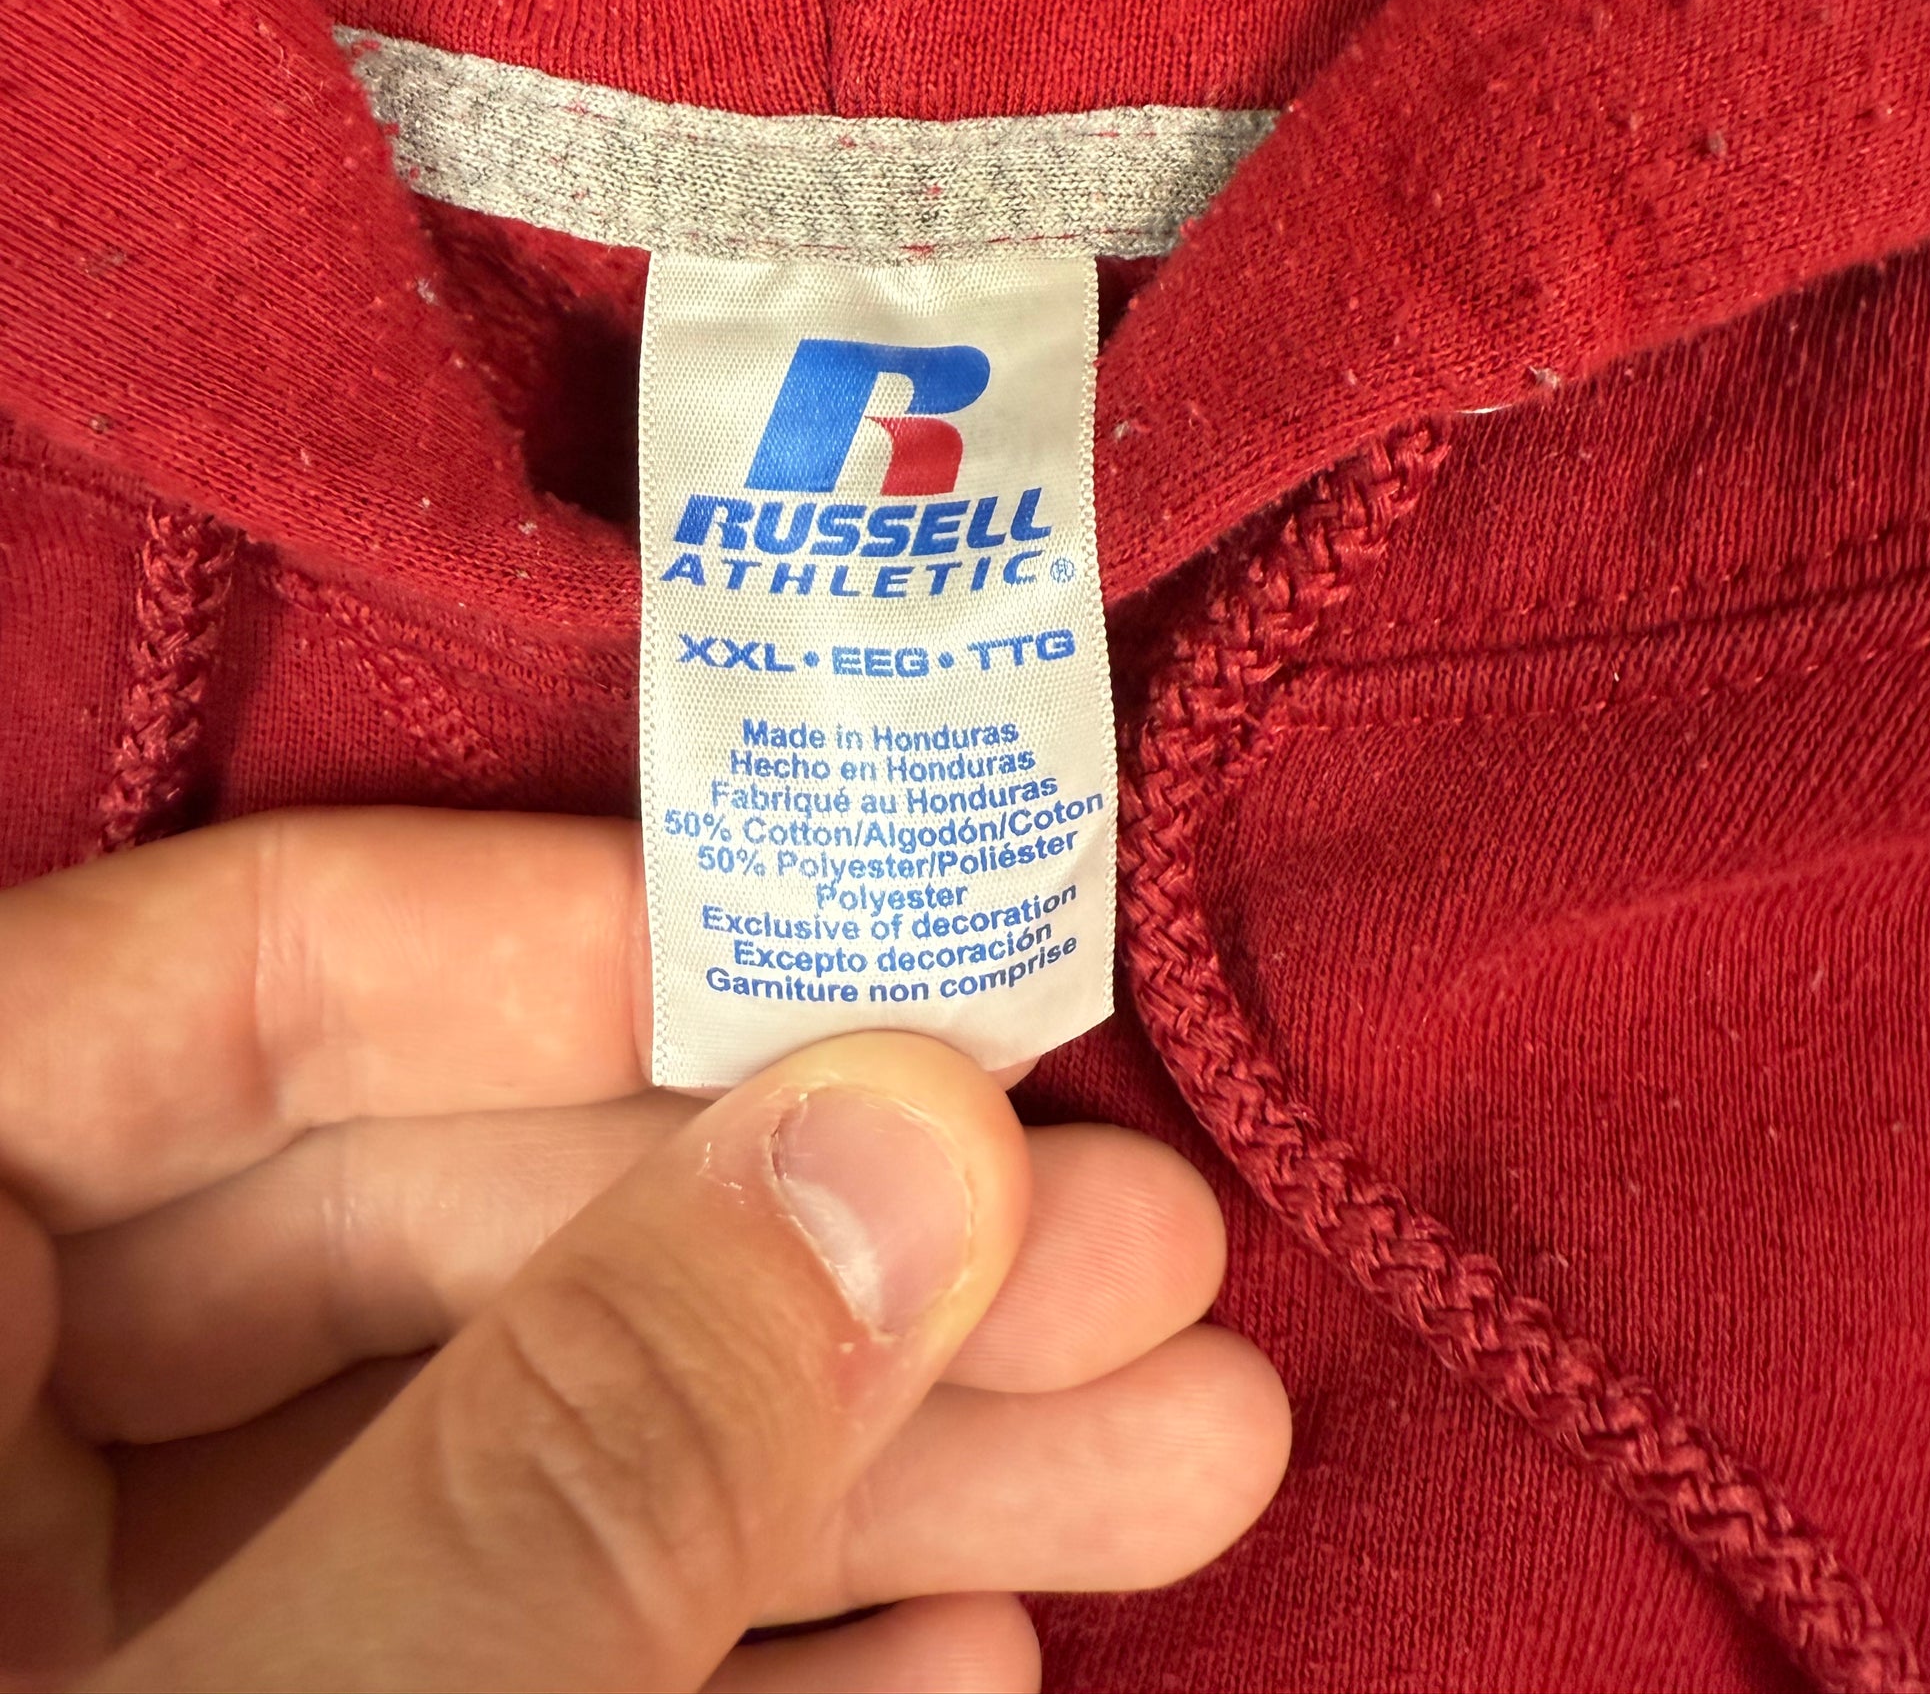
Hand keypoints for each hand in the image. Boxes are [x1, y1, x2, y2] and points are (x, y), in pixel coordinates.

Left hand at [0, 809, 1289, 1690]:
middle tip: (1140, 1246)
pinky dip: (715, 1664)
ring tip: (1174, 1446)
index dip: (555, 949)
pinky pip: (479, 1668)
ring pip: (502, 1466)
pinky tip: (967, 1652)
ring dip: (841, 1464)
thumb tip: (912, 1151)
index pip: (218, 988)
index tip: (866, 973)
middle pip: (428, 1244)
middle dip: (810, 1256)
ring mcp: (114, 1636)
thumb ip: (573, 1452)